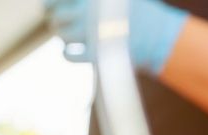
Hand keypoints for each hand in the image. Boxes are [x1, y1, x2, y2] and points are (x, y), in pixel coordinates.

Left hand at [43, 0, 188, 72]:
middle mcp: (91, 13)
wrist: (160, 37)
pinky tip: (68, 50)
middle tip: (58, 21)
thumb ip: (98, 0)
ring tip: (66, 34)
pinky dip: (66, 53)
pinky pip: (70, 55)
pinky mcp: (95, 54)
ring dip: (62, 35)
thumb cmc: (141, 13)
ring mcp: (92, 34)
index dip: (50, 2)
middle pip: (58, 16)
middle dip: (56, 19)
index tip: (47, 5)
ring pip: (62, 35)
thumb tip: (76, 2)